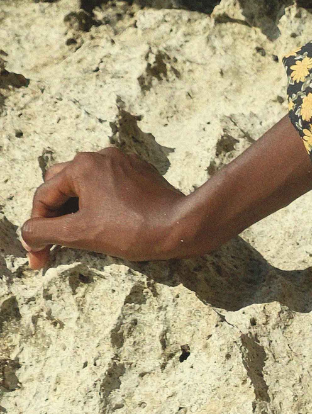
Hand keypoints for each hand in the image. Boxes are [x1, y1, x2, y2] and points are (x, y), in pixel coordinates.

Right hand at [19, 147, 195, 270]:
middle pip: (60, 184)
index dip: (37, 229)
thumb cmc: (132, 230)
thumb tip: (28, 233)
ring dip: (74, 207)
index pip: (44, 196)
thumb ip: (44, 232)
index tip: (39, 258)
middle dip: (53, 214)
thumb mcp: (80, 234)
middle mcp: (101, 156)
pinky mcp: (139, 171)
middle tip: (55, 243)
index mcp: (83, 166)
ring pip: (84, 183)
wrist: (181, 225)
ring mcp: (123, 161)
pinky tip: (103, 222)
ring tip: (77, 234)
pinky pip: (108, 184)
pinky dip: (97, 201)